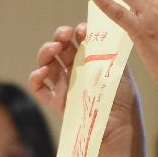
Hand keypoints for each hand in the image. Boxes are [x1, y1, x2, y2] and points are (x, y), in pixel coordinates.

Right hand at [29, 23, 141, 141]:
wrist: (118, 126)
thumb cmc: (122, 98)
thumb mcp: (119, 70)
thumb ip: (109, 51)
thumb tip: (99, 31)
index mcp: (89, 61)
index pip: (77, 40)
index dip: (76, 32)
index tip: (81, 30)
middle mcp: (74, 71)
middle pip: (59, 47)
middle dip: (59, 36)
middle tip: (65, 35)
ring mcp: (63, 85)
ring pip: (46, 62)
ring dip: (46, 51)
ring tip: (54, 49)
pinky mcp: (55, 101)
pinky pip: (38, 87)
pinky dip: (35, 77)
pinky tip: (43, 71)